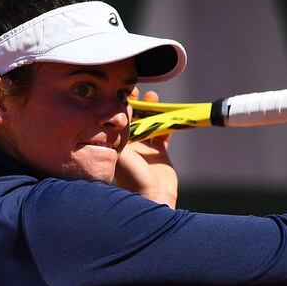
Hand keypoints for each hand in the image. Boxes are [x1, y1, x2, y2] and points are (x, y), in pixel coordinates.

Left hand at [114, 89, 177, 207]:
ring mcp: (146, 147)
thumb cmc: (134, 177)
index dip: (119, 105)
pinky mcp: (161, 152)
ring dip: (151, 109)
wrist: (153, 196)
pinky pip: (164, 132)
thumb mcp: (123, 152)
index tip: (122, 92)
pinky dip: (167, 121)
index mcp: (118, 144)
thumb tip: (122, 112)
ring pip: (149, 122)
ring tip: (152, 97)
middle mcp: (131, 144)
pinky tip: (168, 112)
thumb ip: (122, 133)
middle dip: (136, 104)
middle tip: (137, 90)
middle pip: (133, 118)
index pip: (117, 120)